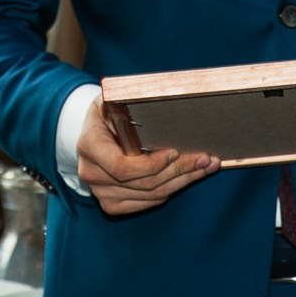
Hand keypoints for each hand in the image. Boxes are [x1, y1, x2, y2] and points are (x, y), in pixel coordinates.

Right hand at [76, 98, 218, 216]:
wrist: (94, 131)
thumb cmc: (109, 110)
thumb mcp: (114, 97)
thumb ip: (128, 98)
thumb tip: (156, 92)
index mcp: (90, 145)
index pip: (121, 167)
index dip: (151, 165)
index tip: (174, 152)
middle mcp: (91, 173)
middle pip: (143, 183)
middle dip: (178, 171)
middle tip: (205, 158)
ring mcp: (100, 192)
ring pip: (150, 196)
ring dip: (182, 182)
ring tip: (205, 166)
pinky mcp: (112, 204)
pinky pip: (148, 203)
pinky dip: (171, 190)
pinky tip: (188, 177)